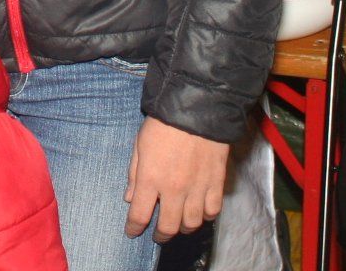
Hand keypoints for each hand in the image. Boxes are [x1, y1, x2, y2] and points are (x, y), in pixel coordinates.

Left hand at [124, 116, 228, 240]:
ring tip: (179, 224)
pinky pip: (212, 211)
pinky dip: (205, 216)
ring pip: (191, 223)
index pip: (139, 215)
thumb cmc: (163, 124)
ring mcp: (197, 188)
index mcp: (150, 179)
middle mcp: (173, 189)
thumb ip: (133, 173)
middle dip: (160, 235)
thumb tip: (129, 198)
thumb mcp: (139, 145)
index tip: (132, 231)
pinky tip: (199, 212)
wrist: (197, 109)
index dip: (133, 228)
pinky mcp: (216, 184)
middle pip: (168, 227)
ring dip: (183, 228)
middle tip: (158, 235)